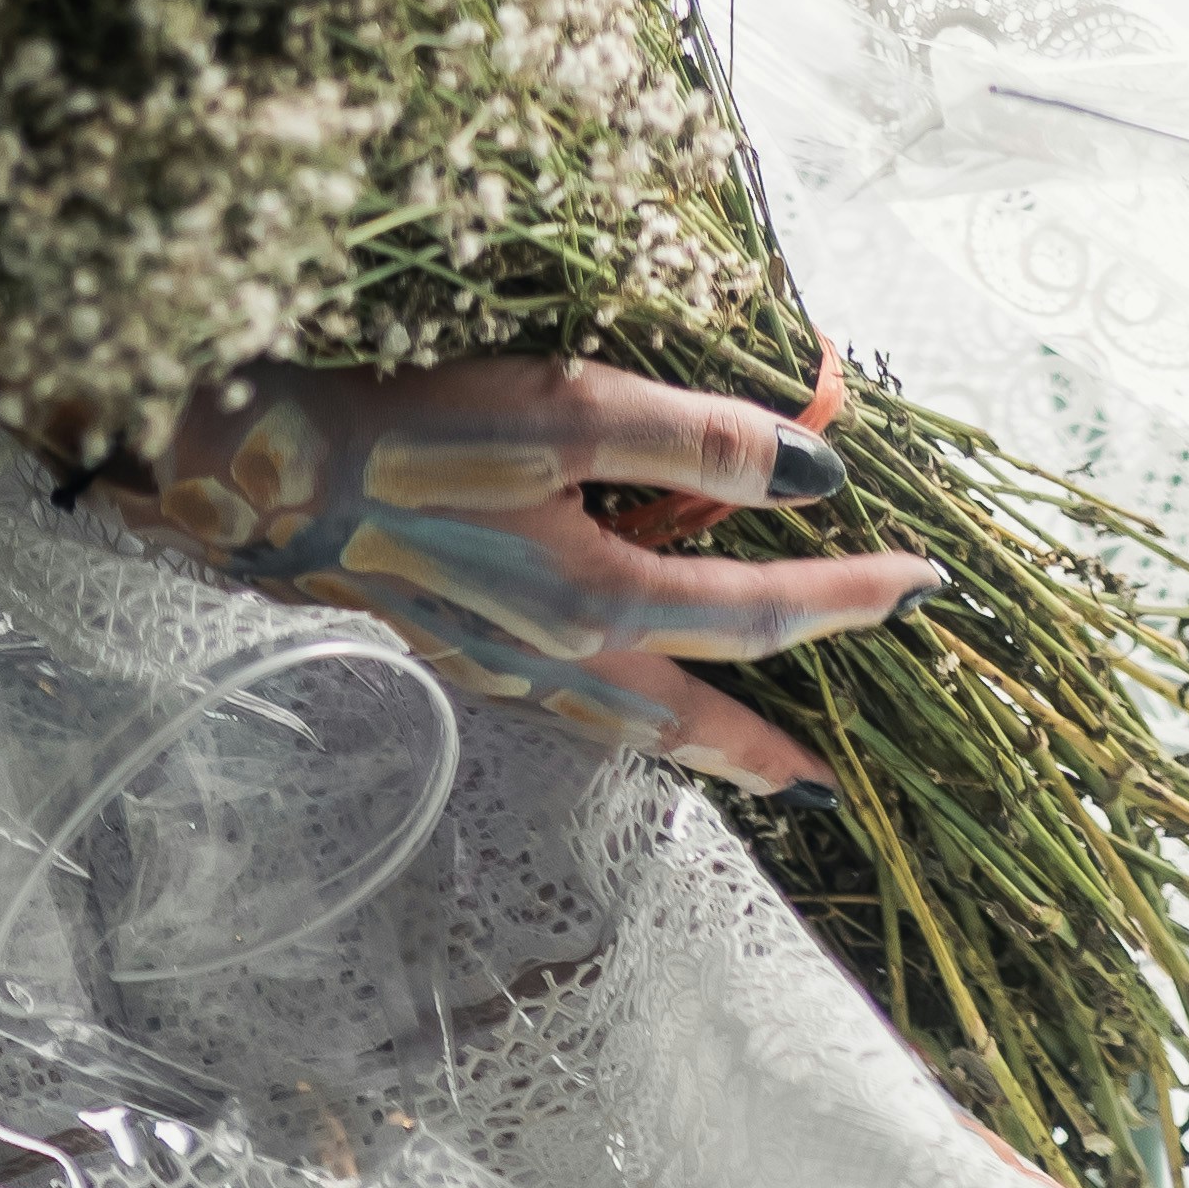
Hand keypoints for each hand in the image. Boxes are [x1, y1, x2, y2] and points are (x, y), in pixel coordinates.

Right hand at [123, 352, 932, 797]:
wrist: (263, 478)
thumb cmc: (416, 426)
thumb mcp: (568, 405)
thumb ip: (697, 441)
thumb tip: (817, 474)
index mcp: (603, 594)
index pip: (761, 606)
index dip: (848, 593)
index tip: (925, 584)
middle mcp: (565, 656)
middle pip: (709, 704)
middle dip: (793, 726)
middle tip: (858, 766)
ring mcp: (509, 673)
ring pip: (642, 735)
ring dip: (722, 756)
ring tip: (783, 783)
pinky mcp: (462, 662)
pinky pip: (579, 722)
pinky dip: (637, 739)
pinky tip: (639, 728)